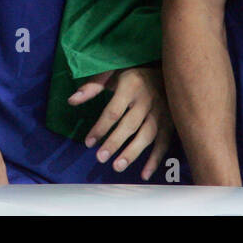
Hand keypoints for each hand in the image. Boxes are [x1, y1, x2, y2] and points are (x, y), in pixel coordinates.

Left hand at [73, 66, 173, 180]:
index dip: (100, 127)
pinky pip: (164, 142)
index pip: (113, 111)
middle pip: (130, 124)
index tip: (88, 142)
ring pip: (147, 135)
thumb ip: (93, 85)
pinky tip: (144, 173)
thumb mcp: (113, 71)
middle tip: (100, 158)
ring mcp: (161, 111)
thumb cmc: (133, 72)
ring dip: (133, 152)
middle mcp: (147, 99)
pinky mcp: (170, 122)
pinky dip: (155, 159)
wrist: (169, 69)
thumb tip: (72, 100)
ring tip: (117, 166)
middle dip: (115, 142)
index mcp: (131, 85)